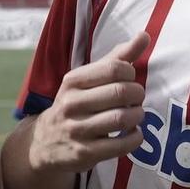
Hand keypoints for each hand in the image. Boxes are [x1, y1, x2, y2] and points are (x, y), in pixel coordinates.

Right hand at [28, 32, 150, 174]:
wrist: (44, 143)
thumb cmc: (76, 104)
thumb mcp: (89, 79)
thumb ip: (118, 57)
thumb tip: (144, 35)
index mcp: (73, 81)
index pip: (115, 68)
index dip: (131, 74)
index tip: (129, 80)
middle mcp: (71, 104)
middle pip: (121, 92)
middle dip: (138, 95)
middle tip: (136, 99)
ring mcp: (77, 130)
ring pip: (122, 118)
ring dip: (138, 116)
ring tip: (135, 115)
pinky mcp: (85, 153)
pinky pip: (121, 144)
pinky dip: (136, 138)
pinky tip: (133, 133)